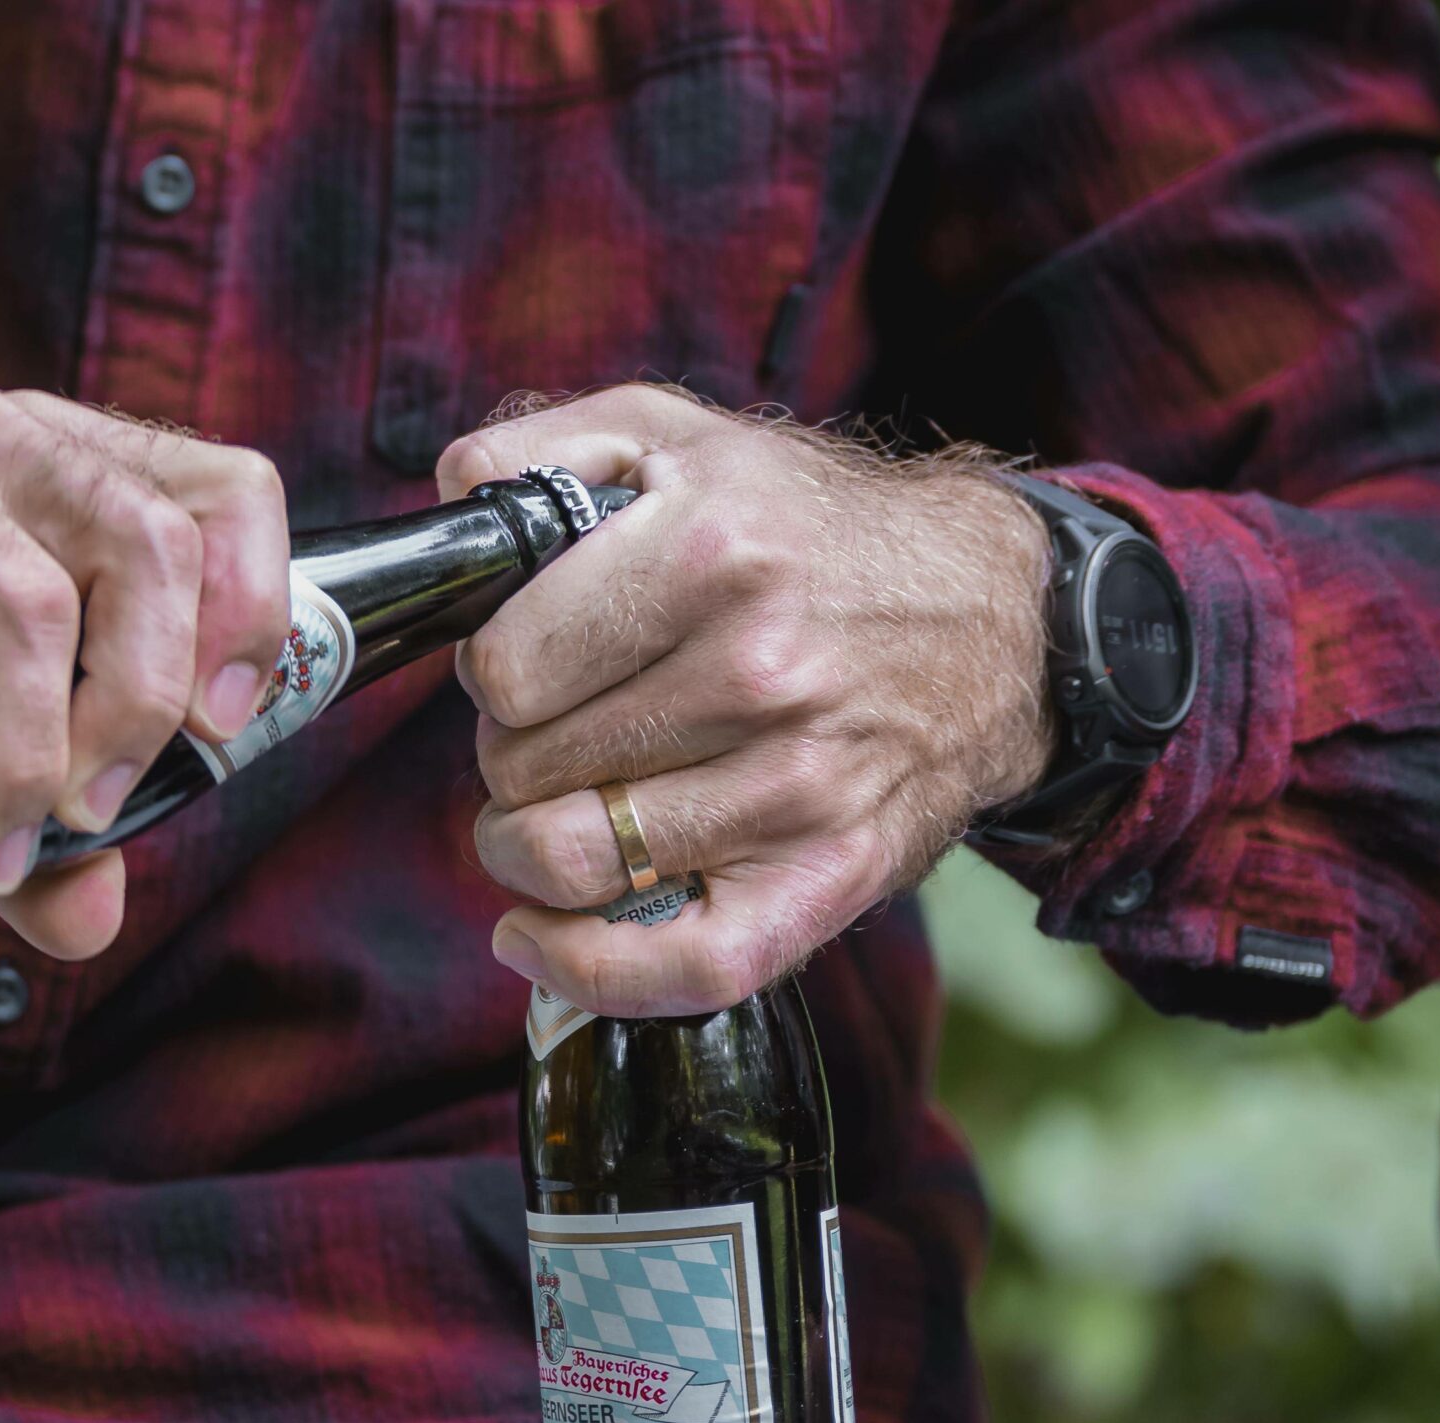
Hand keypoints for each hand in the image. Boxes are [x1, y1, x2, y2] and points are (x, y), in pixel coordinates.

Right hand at [0, 363, 291, 959]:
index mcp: (58, 465)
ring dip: (22, 756)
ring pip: (19, 604)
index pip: (219, 494)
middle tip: (87, 818)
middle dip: (138, 711)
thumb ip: (26, 801)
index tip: (219, 731)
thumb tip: (88, 919)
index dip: (250, 611)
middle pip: (143, 554)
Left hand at [438, 384, 1053, 1015]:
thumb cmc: (808, 531)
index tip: (522, 666)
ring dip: (531, 844)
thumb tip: (448, 499)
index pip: (505, 672)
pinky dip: (586, 969)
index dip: (491, 674)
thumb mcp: (677, 437)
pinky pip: (685, 966)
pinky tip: (537, 935)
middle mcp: (759, 672)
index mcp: (710, 552)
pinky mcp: (831, 873)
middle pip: (526, 770)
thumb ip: (541, 448)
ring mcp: (800, 784)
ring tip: (558, 805)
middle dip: (513, 753)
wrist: (991, 614)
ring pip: (574, 861)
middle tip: (557, 731)